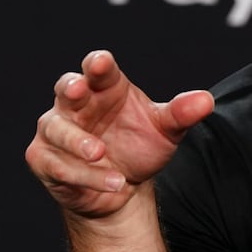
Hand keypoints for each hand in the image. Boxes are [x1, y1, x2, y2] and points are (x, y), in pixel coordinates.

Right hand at [26, 50, 213, 218]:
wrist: (121, 189)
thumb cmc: (139, 147)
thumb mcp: (165, 131)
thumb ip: (181, 114)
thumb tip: (206, 101)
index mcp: (105, 88)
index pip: (98, 70)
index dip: (98, 64)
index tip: (101, 62)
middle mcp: (75, 104)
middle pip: (67, 88)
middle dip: (72, 88)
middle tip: (80, 89)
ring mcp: (56, 130)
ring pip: (59, 130)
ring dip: (79, 142)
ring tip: (101, 153)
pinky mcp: (44, 159)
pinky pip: (59, 165)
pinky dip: (84, 175)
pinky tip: (113, 182)